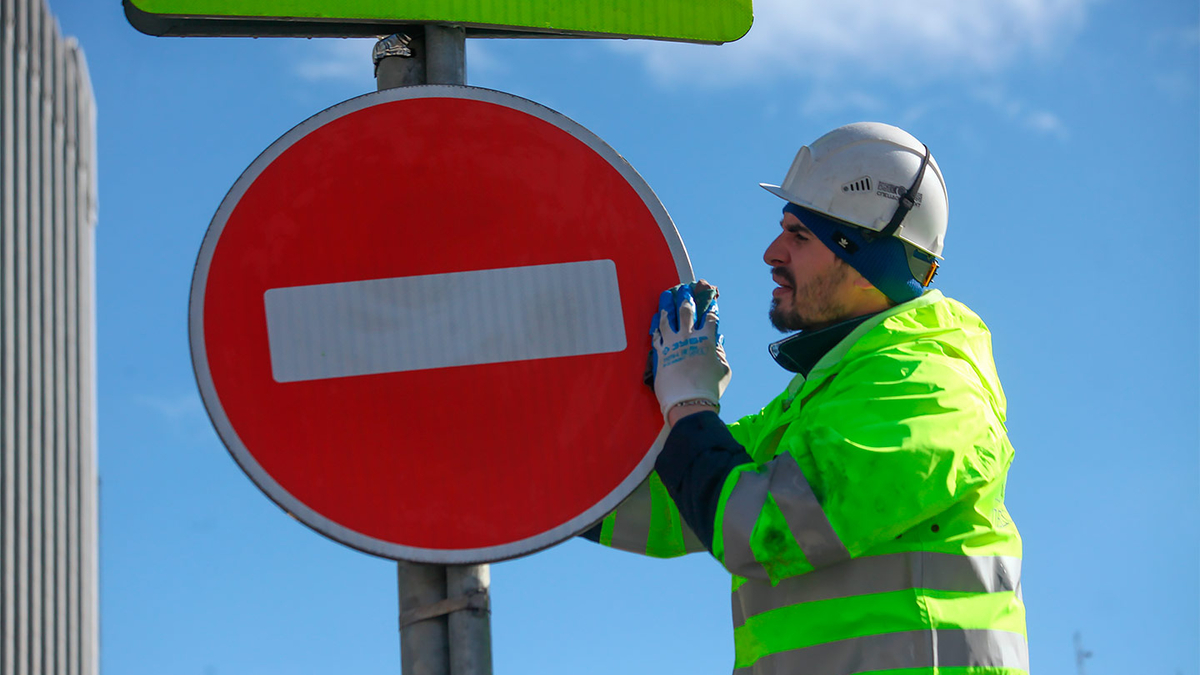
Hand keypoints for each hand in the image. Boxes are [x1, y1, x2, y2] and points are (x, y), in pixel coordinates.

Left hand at [650, 281, 730, 421]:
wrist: (688, 402)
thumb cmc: (710, 389)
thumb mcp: (724, 370)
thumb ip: (720, 353)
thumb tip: (718, 343)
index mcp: (707, 340)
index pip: (711, 318)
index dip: (711, 308)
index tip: (711, 302)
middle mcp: (689, 337)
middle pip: (687, 312)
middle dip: (687, 298)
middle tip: (684, 290)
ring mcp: (673, 344)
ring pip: (667, 319)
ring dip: (667, 306)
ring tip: (666, 297)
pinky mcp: (660, 353)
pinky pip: (656, 335)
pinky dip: (656, 326)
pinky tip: (655, 321)